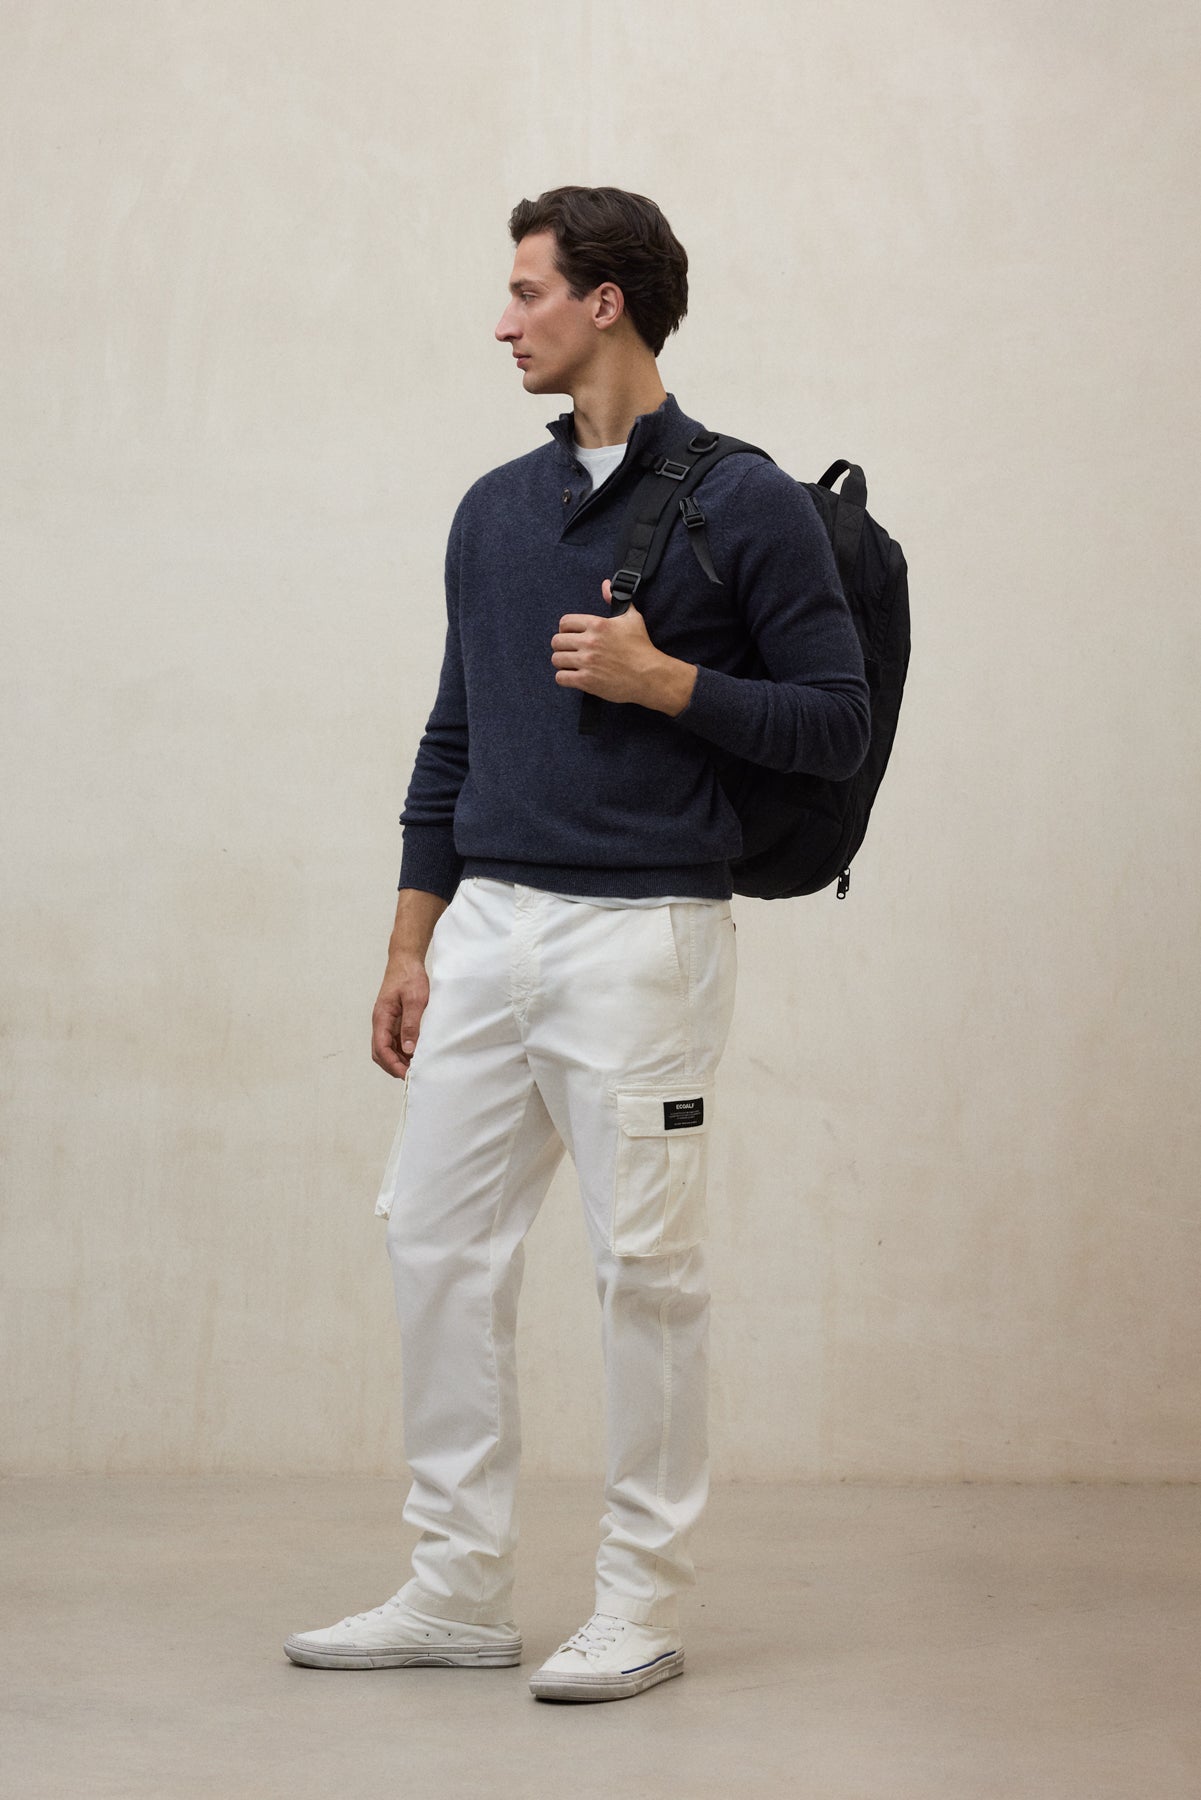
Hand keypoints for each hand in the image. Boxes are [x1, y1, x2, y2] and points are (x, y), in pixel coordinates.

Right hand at [372, 956, 429, 1079]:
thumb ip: (411, 1025)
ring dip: (398, 1060)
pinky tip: (414, 1055)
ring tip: (415, 1068)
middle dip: (393, 1066)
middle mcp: (380, 1022)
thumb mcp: (415, 1000)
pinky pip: (393, 1041)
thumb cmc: (409, 977)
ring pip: (386, 1048)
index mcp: (381, 1018)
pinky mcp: (393, 1020)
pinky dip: (401, 1051)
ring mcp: (386, 1022)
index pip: (381, 1049)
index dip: (393, 1064)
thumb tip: (408, 1050)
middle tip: (412, 1076)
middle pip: (380, 1053)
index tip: (406, 1075)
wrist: (405, 960)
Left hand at [551, 579, 697, 713]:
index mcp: (598, 624)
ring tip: (572, 664)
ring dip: (562, 662)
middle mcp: (590, 642)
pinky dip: (564, 678)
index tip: (571, 635)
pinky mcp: (586, 681)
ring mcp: (587, 662)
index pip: (564, 622)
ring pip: (556, 659)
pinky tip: (573, 677)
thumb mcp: (631, 617)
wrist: (650, 675)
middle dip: (562, 646)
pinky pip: (561, 677)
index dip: (565, 629)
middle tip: (570, 651)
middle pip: (557, 641)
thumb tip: (606, 584)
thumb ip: (616, 599)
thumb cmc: (641, 646)